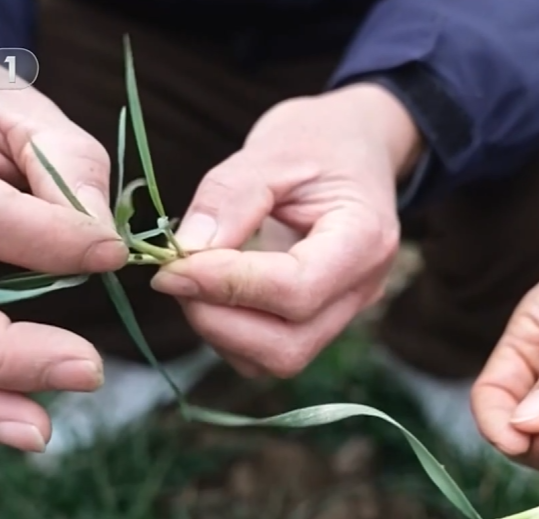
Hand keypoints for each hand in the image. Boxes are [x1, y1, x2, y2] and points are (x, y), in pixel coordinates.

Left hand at [149, 83, 421, 377]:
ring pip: (276, 358)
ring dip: (219, 328)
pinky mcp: (316, 322)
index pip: (297, 290)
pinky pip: (267, 351)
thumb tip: (186, 251)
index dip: (229, 285)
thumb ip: (229, 197)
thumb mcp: (272, 150)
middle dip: (219, 319)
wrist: (355, 146)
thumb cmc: (319, 140)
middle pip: (289, 346)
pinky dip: (227, 329)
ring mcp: (343, 312)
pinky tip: (213, 285)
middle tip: (175, 274)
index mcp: (364, 240)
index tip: (173, 263)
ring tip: (193, 275)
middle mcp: (361, 289)